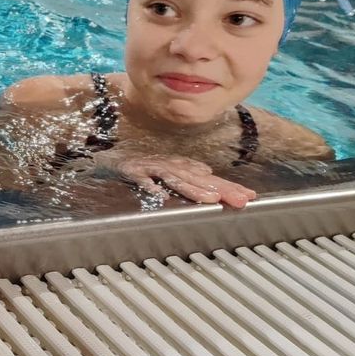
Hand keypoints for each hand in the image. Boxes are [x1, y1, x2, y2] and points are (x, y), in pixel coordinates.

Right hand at [108, 155, 257, 208]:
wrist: (106, 155)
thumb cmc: (136, 163)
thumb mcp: (164, 166)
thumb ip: (185, 170)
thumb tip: (208, 171)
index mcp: (178, 166)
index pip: (208, 178)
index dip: (228, 186)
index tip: (249, 197)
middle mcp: (168, 165)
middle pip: (198, 178)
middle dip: (220, 189)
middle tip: (240, 200)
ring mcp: (150, 167)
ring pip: (175, 178)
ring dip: (192, 188)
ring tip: (210, 199)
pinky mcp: (131, 170)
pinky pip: (142, 180)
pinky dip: (150, 187)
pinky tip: (160, 197)